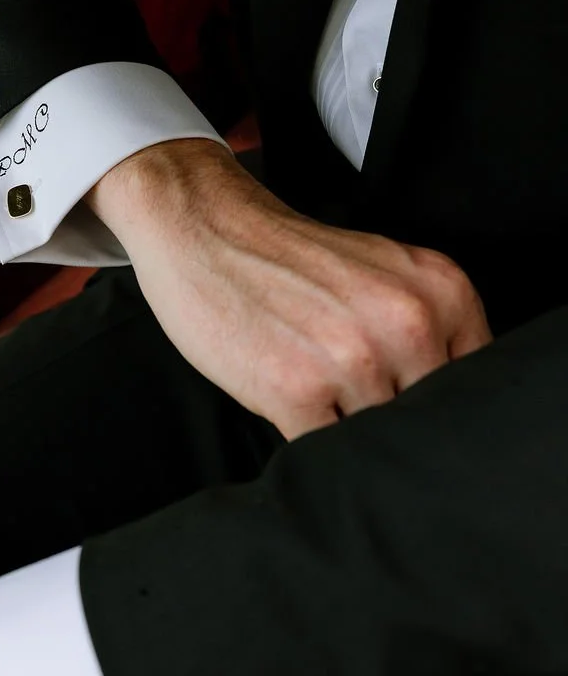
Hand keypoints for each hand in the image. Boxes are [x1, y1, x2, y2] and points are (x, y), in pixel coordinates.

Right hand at [90, 139, 492, 439]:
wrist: (204, 226)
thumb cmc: (291, 258)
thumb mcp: (388, 274)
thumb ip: (428, 329)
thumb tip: (442, 414)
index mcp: (442, 291)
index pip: (472, 386)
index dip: (432, 400)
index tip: (397, 392)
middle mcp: (407, 322)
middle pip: (424, 418)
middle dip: (387, 414)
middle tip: (345, 388)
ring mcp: (353, 358)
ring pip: (374, 437)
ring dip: (341, 426)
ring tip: (311, 385)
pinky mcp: (295, 390)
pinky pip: (322, 450)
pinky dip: (305, 438)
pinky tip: (286, 400)